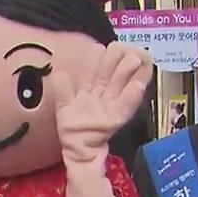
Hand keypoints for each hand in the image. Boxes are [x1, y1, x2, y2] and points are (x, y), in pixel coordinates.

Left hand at [50, 41, 152, 168]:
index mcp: (93, 89)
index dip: (100, 57)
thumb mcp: (65, 105)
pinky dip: (132, 96)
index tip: (100, 46)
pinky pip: (126, 106)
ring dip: (128, 71)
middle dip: (117, 59)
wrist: (77, 149)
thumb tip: (59, 72)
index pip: (99, 68)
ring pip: (121, 84)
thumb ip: (63, 89)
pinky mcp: (117, 119)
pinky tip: (138, 85)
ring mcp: (113, 106)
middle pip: (113, 72)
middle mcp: (105, 94)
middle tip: (121, 47)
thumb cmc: (73, 127)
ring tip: (135, 59)